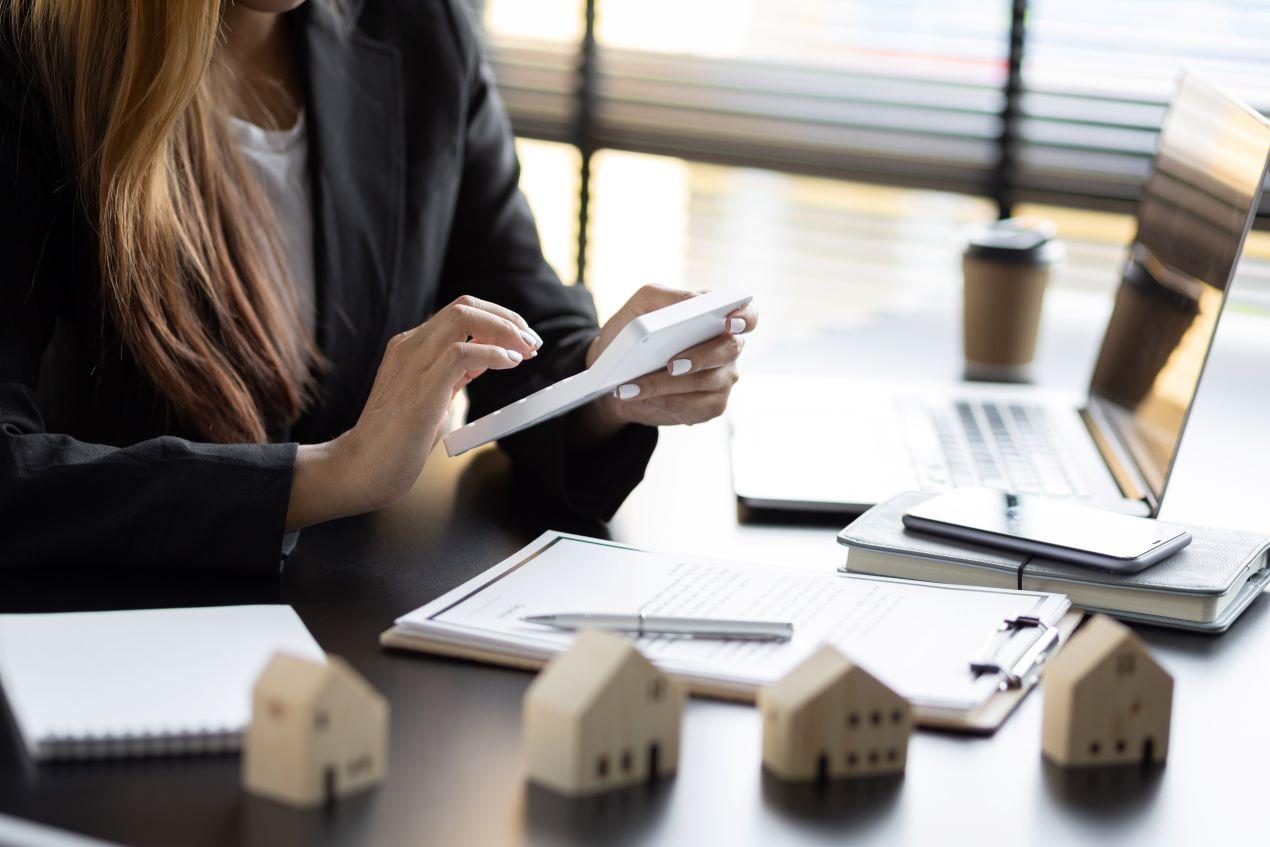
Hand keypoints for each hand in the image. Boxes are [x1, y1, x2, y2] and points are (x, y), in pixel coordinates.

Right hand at [285, 296, 541, 528]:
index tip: (522, 340)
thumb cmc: (396, 441)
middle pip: (465, 306)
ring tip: (526, 350)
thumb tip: (483, 361)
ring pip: (463, 318)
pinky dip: (493, 353)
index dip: (497, 320)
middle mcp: (410, 346)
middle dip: (506, 317)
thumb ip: (453, 376)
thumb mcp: (433, 397)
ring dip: (505, 330)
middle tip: (531, 341)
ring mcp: (413, 363)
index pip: (459, 313)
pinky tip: (510, 363)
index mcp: (412, 347)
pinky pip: (462, 352)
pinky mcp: (422, 387)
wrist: (362, 468)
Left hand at [578, 284, 757, 439]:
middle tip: (671, 365)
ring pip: (706, 381)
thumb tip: (693, 302)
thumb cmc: (632, 334)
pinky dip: (667, 402)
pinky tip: (643, 399)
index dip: (743, 318)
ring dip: (666, 385)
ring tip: (633, 386)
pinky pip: (697, 407)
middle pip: (729, 350)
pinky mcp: (711, 405)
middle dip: (701, 357)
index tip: (727, 323)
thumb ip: (667, 297)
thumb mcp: (642, 307)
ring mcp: (722, 378)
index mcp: (716, 318)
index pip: (747, 315)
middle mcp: (726, 348)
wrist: (616, 376)